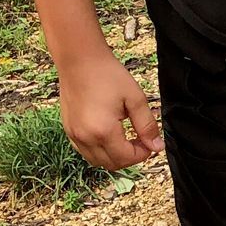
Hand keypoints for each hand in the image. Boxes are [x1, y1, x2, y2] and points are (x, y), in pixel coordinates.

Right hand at [57, 50, 161, 171]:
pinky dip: (100, 150)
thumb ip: (147, 125)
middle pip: (111, 164)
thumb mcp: (135, 98)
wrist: (80, 61)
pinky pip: (85, 151)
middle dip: (130, 157)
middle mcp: (85, 137)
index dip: (142, 154)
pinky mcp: (68, 130)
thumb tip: (157, 146)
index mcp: (103, 131)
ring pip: (97, 161)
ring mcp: (74, 135)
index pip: (126, 158)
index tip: (151, 143)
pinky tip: (110, 135)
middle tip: (141, 141)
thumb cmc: (108, 75)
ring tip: (126, 138)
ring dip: (114, 156)